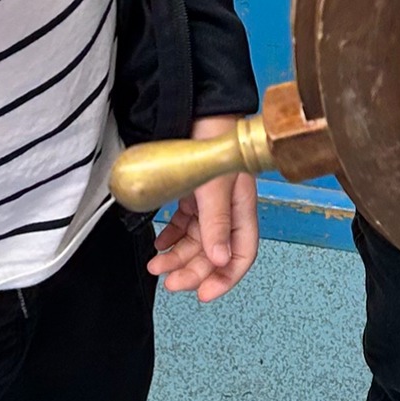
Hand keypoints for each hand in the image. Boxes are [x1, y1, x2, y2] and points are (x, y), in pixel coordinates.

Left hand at [146, 114, 259, 301]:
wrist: (196, 106)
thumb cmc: (214, 139)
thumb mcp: (216, 185)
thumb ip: (217, 223)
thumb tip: (219, 260)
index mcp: (242, 208)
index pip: (241, 253)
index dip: (226, 278)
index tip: (204, 293)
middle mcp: (228, 207)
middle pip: (214, 251)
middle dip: (193, 271)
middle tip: (170, 283)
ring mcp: (208, 200)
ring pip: (196, 240)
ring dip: (178, 256)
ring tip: (157, 265)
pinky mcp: (191, 191)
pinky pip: (183, 223)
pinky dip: (172, 236)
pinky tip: (160, 243)